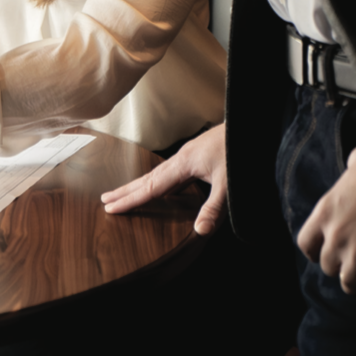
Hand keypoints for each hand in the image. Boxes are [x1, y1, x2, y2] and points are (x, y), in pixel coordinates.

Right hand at [101, 122, 227, 234]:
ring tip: (125, 193)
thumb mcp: (229, 183)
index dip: (131, 199)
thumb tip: (200, 231)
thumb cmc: (239, 150)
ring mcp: (188, 156)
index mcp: (183, 164)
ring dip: (140, 185)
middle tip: (105, 199)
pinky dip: (158, 181)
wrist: (250, 124)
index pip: (151, 187)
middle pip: (147, 178)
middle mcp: (181, 158)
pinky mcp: (196, 156)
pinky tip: (162, 189)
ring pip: (158, 174)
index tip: (111, 207)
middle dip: (126, 190)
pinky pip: (170, 172)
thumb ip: (214, 208)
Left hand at [297, 144, 355, 295]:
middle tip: (355, 258)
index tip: (325, 249)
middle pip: (328, 267)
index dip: (315, 249)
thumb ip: (349, 172)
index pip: (305, 244)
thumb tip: (355, 168)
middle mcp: (337, 237)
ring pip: (350, 284)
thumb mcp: (355, 161)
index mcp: (325, 212)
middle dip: (340, 264)